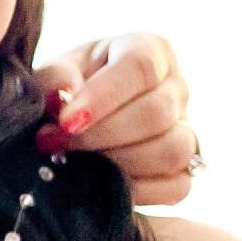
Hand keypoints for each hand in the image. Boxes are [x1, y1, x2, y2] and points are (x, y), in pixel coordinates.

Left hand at [33, 33, 197, 204]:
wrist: (76, 122)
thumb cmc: (69, 88)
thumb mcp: (56, 73)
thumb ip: (55, 79)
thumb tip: (63, 96)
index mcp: (149, 49)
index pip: (140, 66)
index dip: (103, 96)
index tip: (67, 121)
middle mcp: (176, 87)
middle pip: (157, 112)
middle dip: (103, 134)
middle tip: (60, 144)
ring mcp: (186, 129)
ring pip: (173, 150)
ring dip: (121, 163)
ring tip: (81, 164)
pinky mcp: (185, 169)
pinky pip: (177, 186)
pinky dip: (139, 191)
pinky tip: (104, 183)